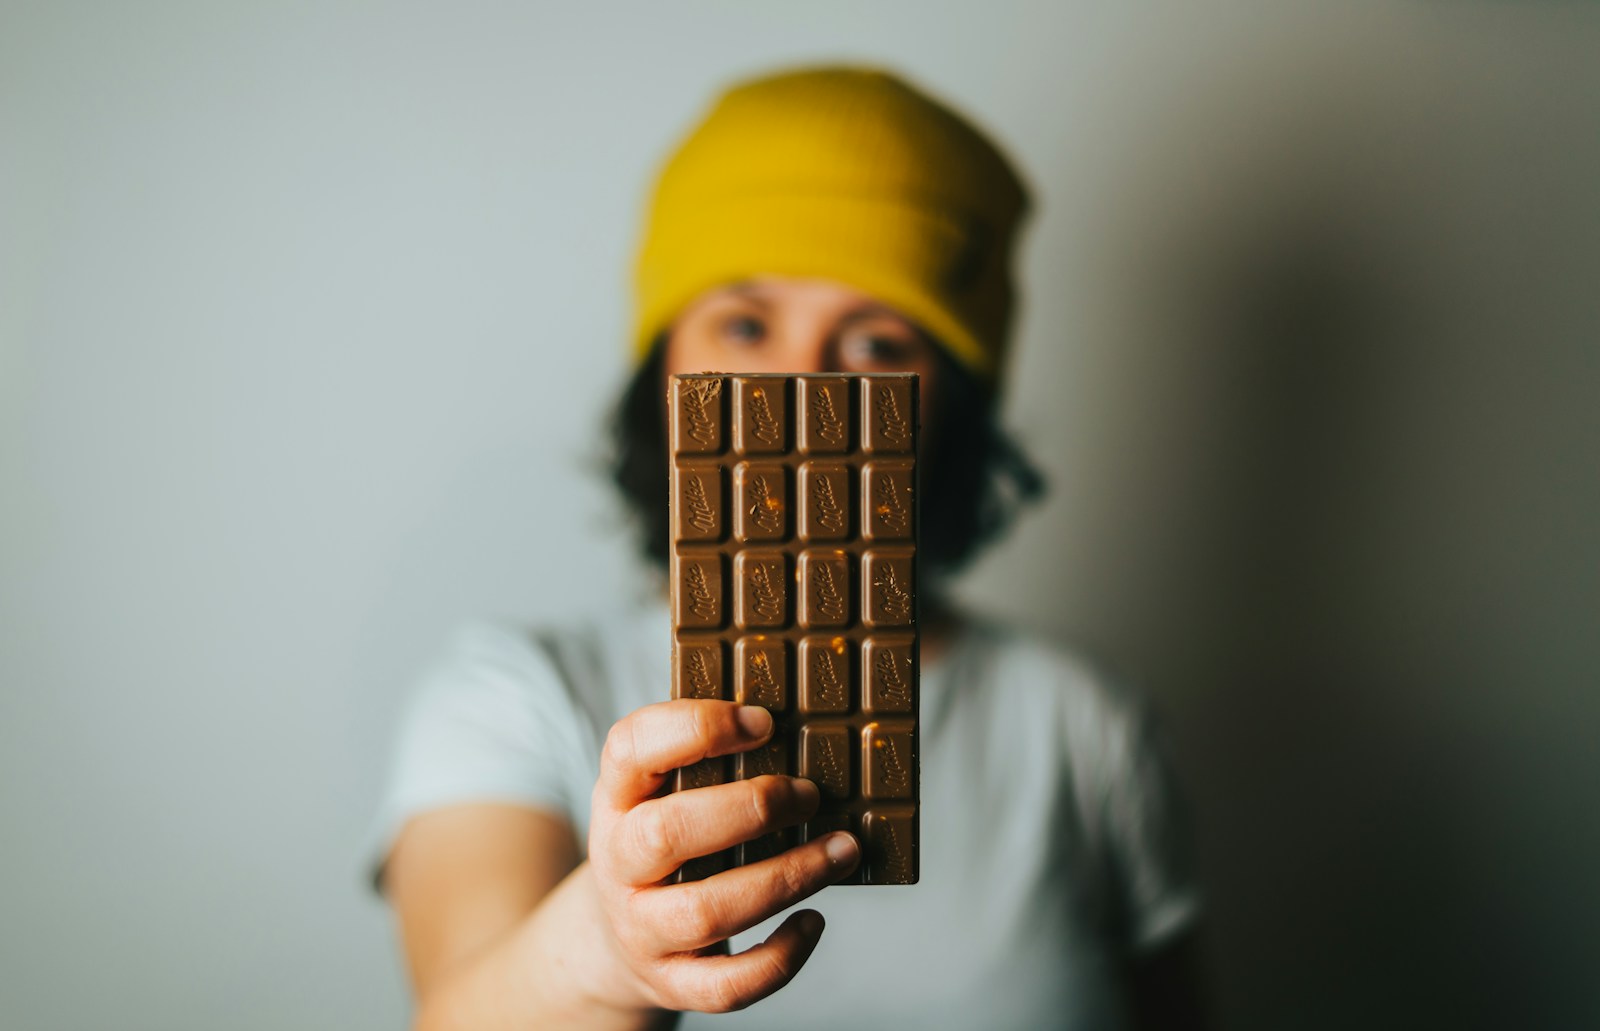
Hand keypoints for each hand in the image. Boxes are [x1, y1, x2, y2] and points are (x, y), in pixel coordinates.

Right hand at [582, 699, 860, 1014]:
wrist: (613, 940)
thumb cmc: (662, 844)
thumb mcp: (660, 792)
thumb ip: (708, 759)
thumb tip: (803, 727)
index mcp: (617, 797)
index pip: (630, 747)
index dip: (696, 727)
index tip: (763, 722)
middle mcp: (619, 863)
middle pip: (667, 834)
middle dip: (751, 809)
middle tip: (810, 794)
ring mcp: (641, 929)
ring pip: (706, 911)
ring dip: (786, 877)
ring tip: (842, 849)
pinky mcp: (673, 982)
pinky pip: (726, 984)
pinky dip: (779, 957)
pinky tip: (814, 920)